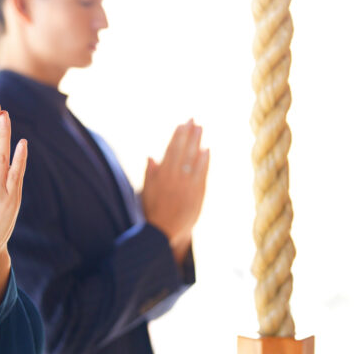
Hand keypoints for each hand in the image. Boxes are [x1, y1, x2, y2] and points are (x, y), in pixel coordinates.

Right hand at [141, 120, 209, 262]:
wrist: (164, 233)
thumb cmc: (153, 212)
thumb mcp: (147, 192)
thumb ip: (150, 174)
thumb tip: (151, 156)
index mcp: (161, 176)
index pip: (170, 150)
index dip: (177, 136)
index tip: (182, 124)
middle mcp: (174, 178)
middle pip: (183, 150)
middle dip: (188, 134)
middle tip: (193, 119)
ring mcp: (187, 185)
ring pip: (193, 158)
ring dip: (197, 142)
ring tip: (200, 128)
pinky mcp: (197, 193)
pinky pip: (201, 173)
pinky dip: (204, 160)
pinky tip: (207, 149)